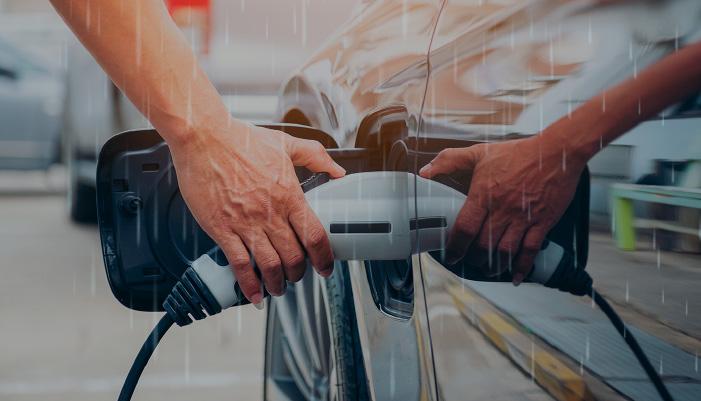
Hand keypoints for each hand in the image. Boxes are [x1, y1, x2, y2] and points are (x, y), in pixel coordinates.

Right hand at [170, 120, 345, 304]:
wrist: (204, 137)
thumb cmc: (240, 140)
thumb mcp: (286, 143)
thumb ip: (317, 156)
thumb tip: (337, 170)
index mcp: (289, 195)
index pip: (315, 235)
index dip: (324, 257)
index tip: (325, 267)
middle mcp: (270, 213)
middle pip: (294, 256)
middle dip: (299, 274)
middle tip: (296, 277)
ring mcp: (245, 223)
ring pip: (270, 266)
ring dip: (277, 283)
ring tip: (276, 289)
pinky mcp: (221, 228)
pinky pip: (239, 264)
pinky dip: (248, 284)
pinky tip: (252, 293)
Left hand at [419, 133, 584, 284]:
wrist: (555, 152)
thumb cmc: (518, 153)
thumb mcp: (479, 152)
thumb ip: (449, 160)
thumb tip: (425, 170)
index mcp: (484, 195)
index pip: (465, 228)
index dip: (455, 246)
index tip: (451, 255)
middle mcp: (502, 210)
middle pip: (483, 245)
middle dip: (474, 258)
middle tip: (471, 261)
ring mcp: (523, 218)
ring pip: (505, 252)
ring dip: (494, 265)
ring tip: (488, 268)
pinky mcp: (542, 222)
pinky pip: (530, 250)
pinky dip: (522, 266)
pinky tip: (516, 276)